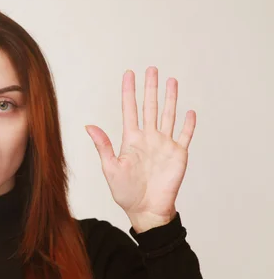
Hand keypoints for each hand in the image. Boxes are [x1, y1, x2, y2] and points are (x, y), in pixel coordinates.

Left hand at [85, 66, 195, 226]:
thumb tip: (88, 126)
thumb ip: (102, 146)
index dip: (129, 91)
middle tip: (152, 69)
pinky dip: (188, 124)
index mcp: (131, 140)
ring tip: (171, 80)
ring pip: (168, 116)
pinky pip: (185, 136)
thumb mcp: (110, 168)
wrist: (146, 210)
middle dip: (150, 88)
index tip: (129, 74)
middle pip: (149, 107)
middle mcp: (148, 138)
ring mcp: (164, 145)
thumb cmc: (125, 193)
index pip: (129, 109)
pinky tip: (190, 111)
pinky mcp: (178, 155)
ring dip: (170, 99)